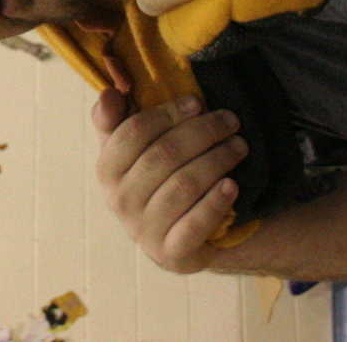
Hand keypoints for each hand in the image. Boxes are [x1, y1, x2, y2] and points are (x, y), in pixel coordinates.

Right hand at [92, 89, 246, 272]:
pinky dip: (215, 202)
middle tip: (232, 121)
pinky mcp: (170, 254)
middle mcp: (119, 200)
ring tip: (239, 147)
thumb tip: (110, 92)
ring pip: (182, 186)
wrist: (172, 234)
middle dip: (202, 133)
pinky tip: (232, 185)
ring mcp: (143, 229)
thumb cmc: (153, 178)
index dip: (167, 114)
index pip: (133, 132)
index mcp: (106, 169)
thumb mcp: (131, 148)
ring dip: (216, 161)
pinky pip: (195, 224)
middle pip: (163, 156)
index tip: (198, 102)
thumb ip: (115, 118)